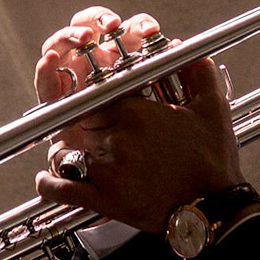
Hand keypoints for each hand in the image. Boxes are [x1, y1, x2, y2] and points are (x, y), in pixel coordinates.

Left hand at [31, 8, 243, 232]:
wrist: (212, 208)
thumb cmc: (212, 160)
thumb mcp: (212, 108)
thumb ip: (198, 72)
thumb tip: (189, 51)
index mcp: (136, 112)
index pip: (99, 93)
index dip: (100, 98)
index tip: (105, 103)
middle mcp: (116, 138)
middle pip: (79, 120)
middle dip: (84, 123)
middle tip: (95, 128)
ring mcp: (106, 170)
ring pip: (65, 150)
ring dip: (67, 150)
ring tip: (77, 152)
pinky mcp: (102, 199)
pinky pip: (61, 190)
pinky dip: (48, 184)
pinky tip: (46, 179)